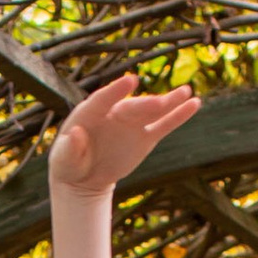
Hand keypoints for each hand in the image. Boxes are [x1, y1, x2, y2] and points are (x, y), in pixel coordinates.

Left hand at [49, 71, 197, 197]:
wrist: (85, 177)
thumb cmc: (69, 164)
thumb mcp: (63, 160)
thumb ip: (68, 148)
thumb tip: (76, 134)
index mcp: (90, 113)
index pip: (103, 99)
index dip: (116, 90)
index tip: (131, 80)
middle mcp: (113, 113)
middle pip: (132, 107)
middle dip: (146, 105)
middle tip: (160, 103)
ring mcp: (131, 124)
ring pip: (152, 112)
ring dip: (169, 103)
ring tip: (187, 93)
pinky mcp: (145, 137)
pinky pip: (164, 125)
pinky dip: (178, 116)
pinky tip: (194, 105)